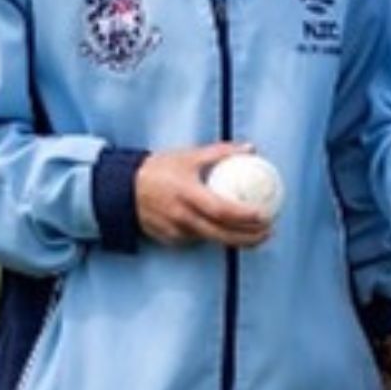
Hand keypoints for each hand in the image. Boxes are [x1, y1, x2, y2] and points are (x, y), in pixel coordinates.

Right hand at [135, 142, 271, 248]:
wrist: (122, 189)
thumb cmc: (158, 169)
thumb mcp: (189, 156)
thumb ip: (221, 152)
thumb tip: (250, 148)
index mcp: (187, 194)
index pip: (222, 210)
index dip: (245, 216)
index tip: (264, 215)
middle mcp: (181, 216)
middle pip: (221, 234)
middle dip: (248, 237)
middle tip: (268, 231)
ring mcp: (175, 231)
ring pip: (211, 240)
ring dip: (235, 240)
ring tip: (256, 234)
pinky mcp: (170, 240)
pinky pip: (197, 240)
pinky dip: (213, 236)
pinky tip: (228, 232)